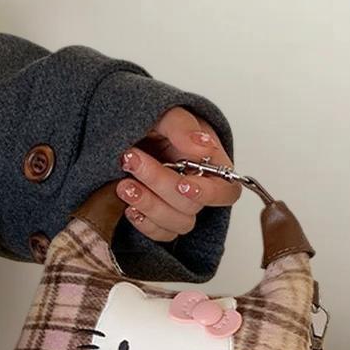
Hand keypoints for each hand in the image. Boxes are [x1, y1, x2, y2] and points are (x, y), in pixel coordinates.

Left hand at [118, 107, 239, 241]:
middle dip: (161, 185)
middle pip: (193, 206)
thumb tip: (202, 145)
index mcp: (212, 163)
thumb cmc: (153, 122)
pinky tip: (128, 207)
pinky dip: (144, 224)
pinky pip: (161, 234)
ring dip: (149, 206)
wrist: (126, 133)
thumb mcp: (166, 114)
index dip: (209, 194)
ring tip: (123, 184)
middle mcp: (199, 188)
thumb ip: (182, 127)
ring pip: (177, 224)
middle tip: (132, 160)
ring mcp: (179, 206)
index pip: (227, 191)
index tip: (183, 184)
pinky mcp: (161, 219)